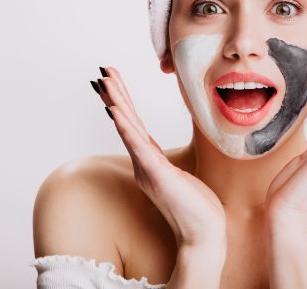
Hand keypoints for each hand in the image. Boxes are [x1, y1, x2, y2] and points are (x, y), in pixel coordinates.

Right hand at [92, 66, 225, 248]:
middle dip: (115, 95)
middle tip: (103, 72)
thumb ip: (170, 161)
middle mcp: (144, 163)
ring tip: (105, 83)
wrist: (203, 234)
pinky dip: (127, 126)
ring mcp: (148, 169)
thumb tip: (170, 152)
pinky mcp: (157, 174)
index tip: (113, 81)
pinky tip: (117, 111)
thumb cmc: (197, 206)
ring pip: (128, 129)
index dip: (123, 102)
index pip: (134, 125)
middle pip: (127, 122)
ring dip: (116, 103)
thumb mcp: (183, 174)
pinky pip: (139, 146)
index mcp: (150, 161)